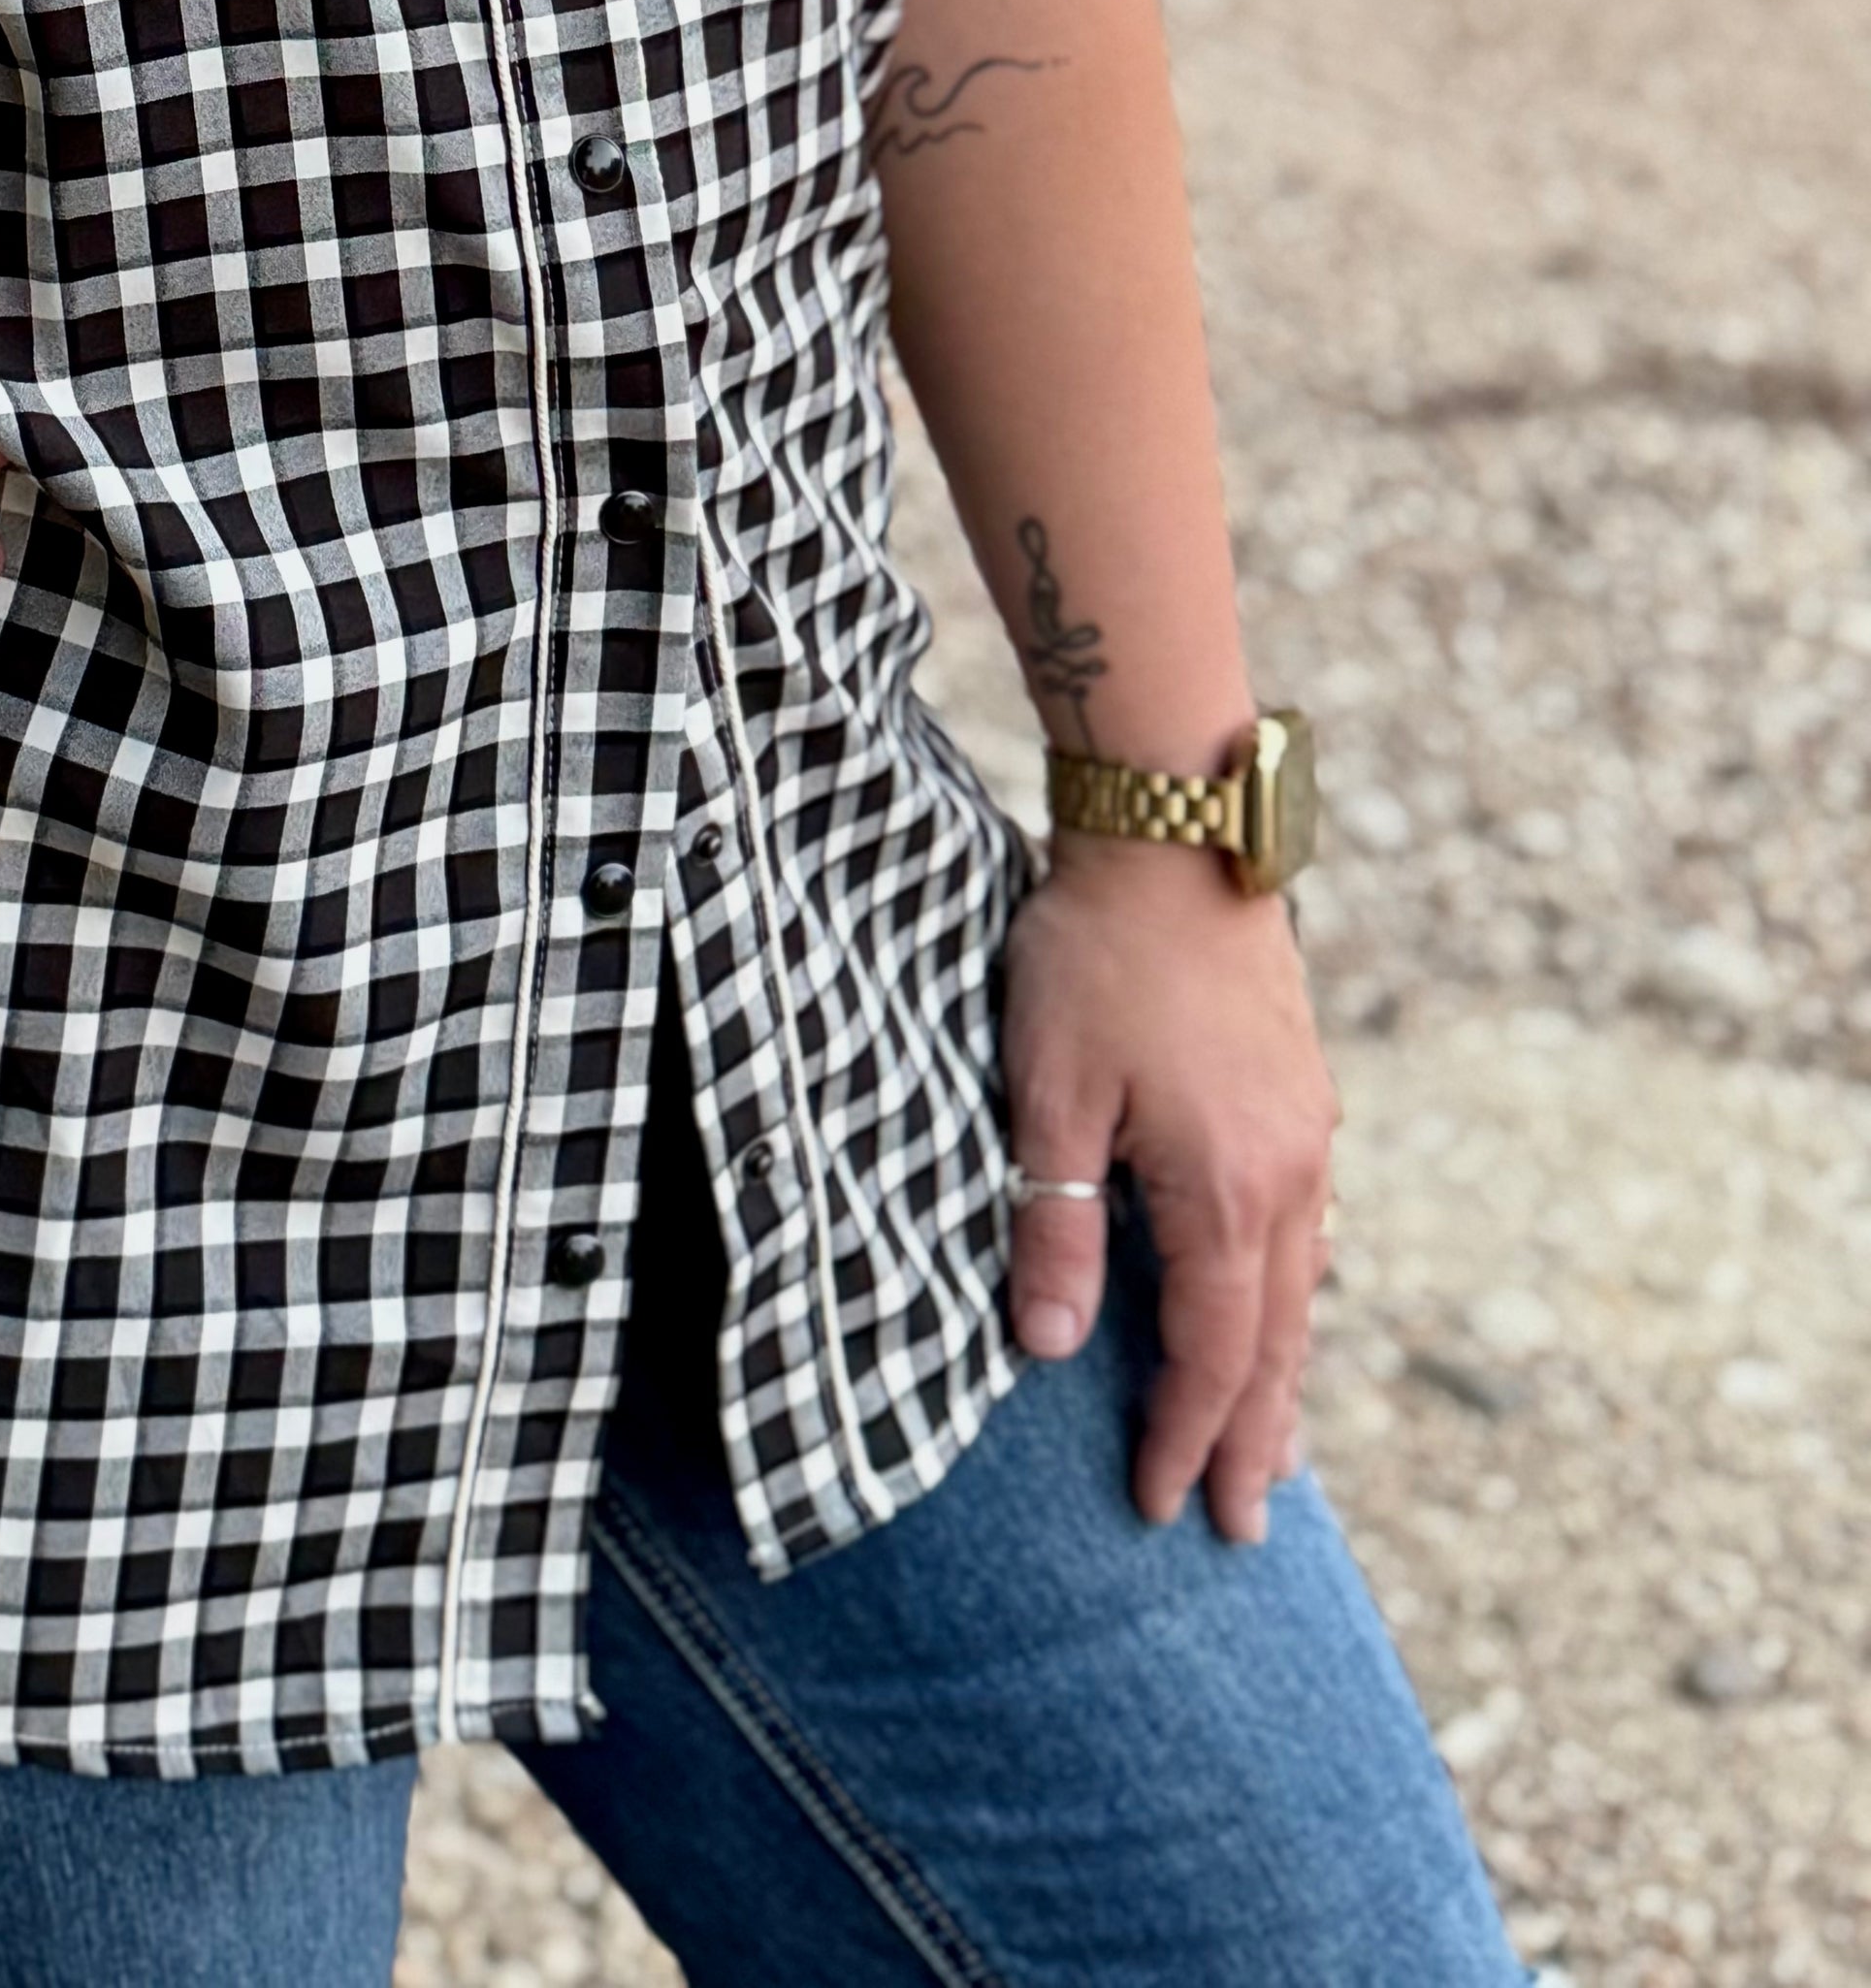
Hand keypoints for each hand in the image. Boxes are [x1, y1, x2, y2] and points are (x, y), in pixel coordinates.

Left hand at [1000, 836, 1338, 1543]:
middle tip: (1247, 1528)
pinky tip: (1275, 1303)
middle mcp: (1289, 1176)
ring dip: (1281, 1371)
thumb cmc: (1096, 957)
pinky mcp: (1299, 1094)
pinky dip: (1287, 1292)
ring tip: (1269, 1445)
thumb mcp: (1050, 1093)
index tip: (1159, 1505)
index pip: (1214, 1354)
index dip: (1187, 1436)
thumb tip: (1054, 1350)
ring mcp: (1305, 1133)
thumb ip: (1057, 1225)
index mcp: (1228, 1190)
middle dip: (1257, 1439)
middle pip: (1277, 1340)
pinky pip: (1305, 1228)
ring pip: (1300, 1287)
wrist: (1177, 828)